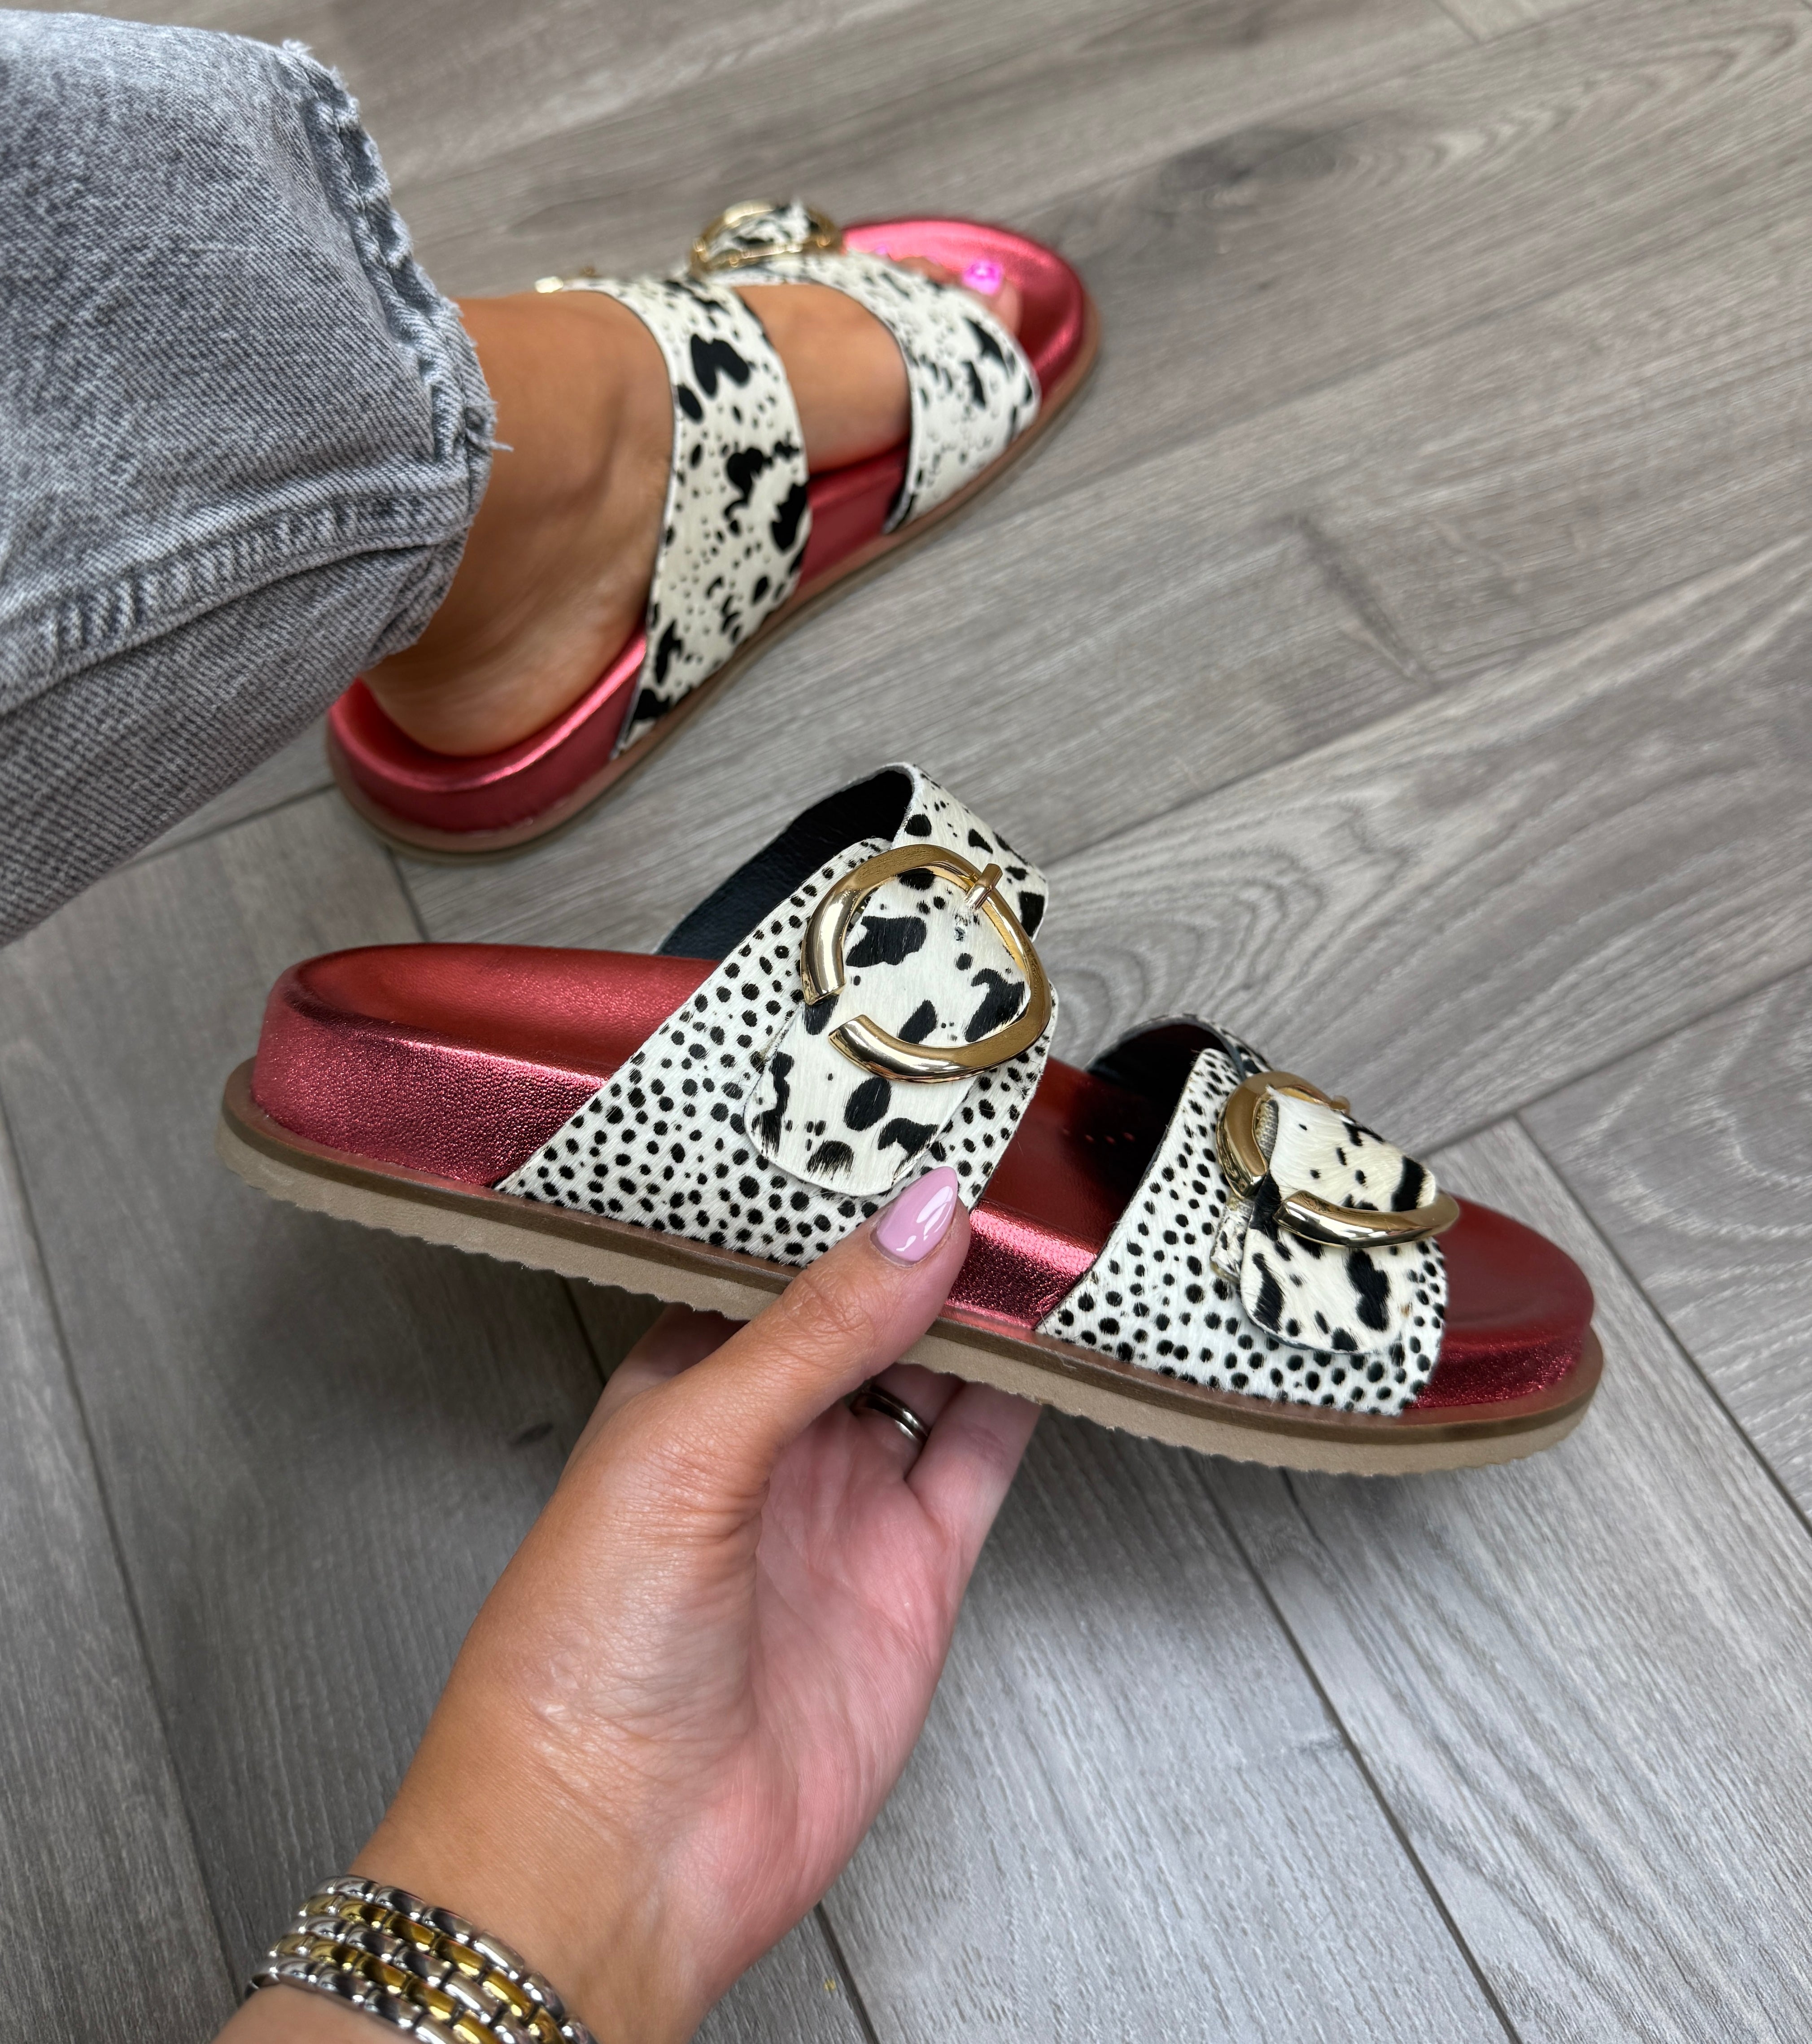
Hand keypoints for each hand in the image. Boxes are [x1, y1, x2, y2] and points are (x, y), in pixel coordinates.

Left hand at [222, 1165, 1037, 2043]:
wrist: (616, 1856)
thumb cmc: (579, 1657)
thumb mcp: (688, 1446)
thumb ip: (812, 1329)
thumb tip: (915, 1219)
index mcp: (682, 1385)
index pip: (776, 1261)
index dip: (840, 1195)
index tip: (905, 1121)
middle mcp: (767, 1438)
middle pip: (868, 1310)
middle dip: (926, 1241)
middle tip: (1000, 1152)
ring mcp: (843, 1504)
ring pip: (936, 1373)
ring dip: (988, 1309)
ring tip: (1044, 1223)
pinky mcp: (911, 1574)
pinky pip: (981, 1460)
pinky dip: (1028, 1400)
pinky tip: (1061, 1339)